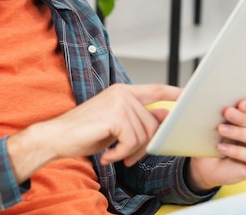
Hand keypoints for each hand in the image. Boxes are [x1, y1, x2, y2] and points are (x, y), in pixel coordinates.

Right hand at [7, 83, 181, 182]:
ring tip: (114, 154)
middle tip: (127, 156)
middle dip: (144, 146)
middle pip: (153, 124)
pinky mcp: (114, 116)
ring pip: (144, 135)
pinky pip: (132, 141)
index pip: (156, 89)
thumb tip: (163, 117)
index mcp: (123, 92)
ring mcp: (119, 102)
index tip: (188, 95)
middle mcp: (123, 93)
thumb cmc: (83, 132)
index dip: (174, 92)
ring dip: (130, 152)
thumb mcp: (115, 125)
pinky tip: (108, 155)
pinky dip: (120, 154)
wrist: (57, 136)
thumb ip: (137, 119)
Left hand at [187, 99, 245, 191]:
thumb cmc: (216, 141)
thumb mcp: (220, 123)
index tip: (240, 103)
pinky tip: (222, 148)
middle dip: (242, 117)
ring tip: (221, 129)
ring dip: (239, 132)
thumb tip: (224, 97)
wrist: (207, 164)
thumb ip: (227, 112)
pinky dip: (237, 151)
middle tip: (227, 112)